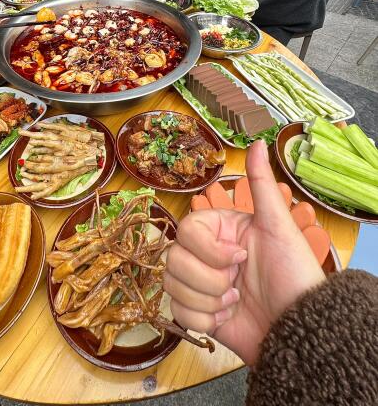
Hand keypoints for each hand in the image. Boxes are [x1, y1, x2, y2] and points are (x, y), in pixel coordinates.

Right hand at [164, 140, 324, 364]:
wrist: (299, 329)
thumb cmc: (292, 274)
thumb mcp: (278, 226)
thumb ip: (262, 183)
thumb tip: (258, 142)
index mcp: (220, 231)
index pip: (186, 230)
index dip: (208, 249)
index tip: (239, 257)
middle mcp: (206, 255)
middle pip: (173, 259)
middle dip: (208, 279)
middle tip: (237, 285)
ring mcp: (200, 285)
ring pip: (172, 285)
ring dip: (206, 300)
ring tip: (235, 301)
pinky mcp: (198, 313)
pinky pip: (179, 312)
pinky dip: (203, 319)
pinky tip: (227, 317)